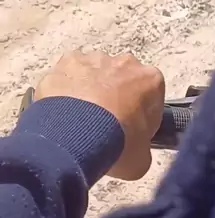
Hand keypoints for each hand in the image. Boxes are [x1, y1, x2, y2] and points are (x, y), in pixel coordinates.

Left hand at [35, 50, 164, 180]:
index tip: (129, 131)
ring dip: (89, 89)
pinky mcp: (68, 61)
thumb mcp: (142, 158)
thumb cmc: (116, 144)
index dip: (140, 115)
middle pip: (122, 79)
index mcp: (151, 80)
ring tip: (77, 119)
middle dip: (115, 96)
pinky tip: (60, 108)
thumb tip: (135, 151)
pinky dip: (65, 87)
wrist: (77, 135)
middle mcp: (126, 62)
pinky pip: (68, 73)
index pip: (151, 95)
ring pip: (94, 72)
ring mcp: (96, 59)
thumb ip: (143, 148)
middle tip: (102, 125)